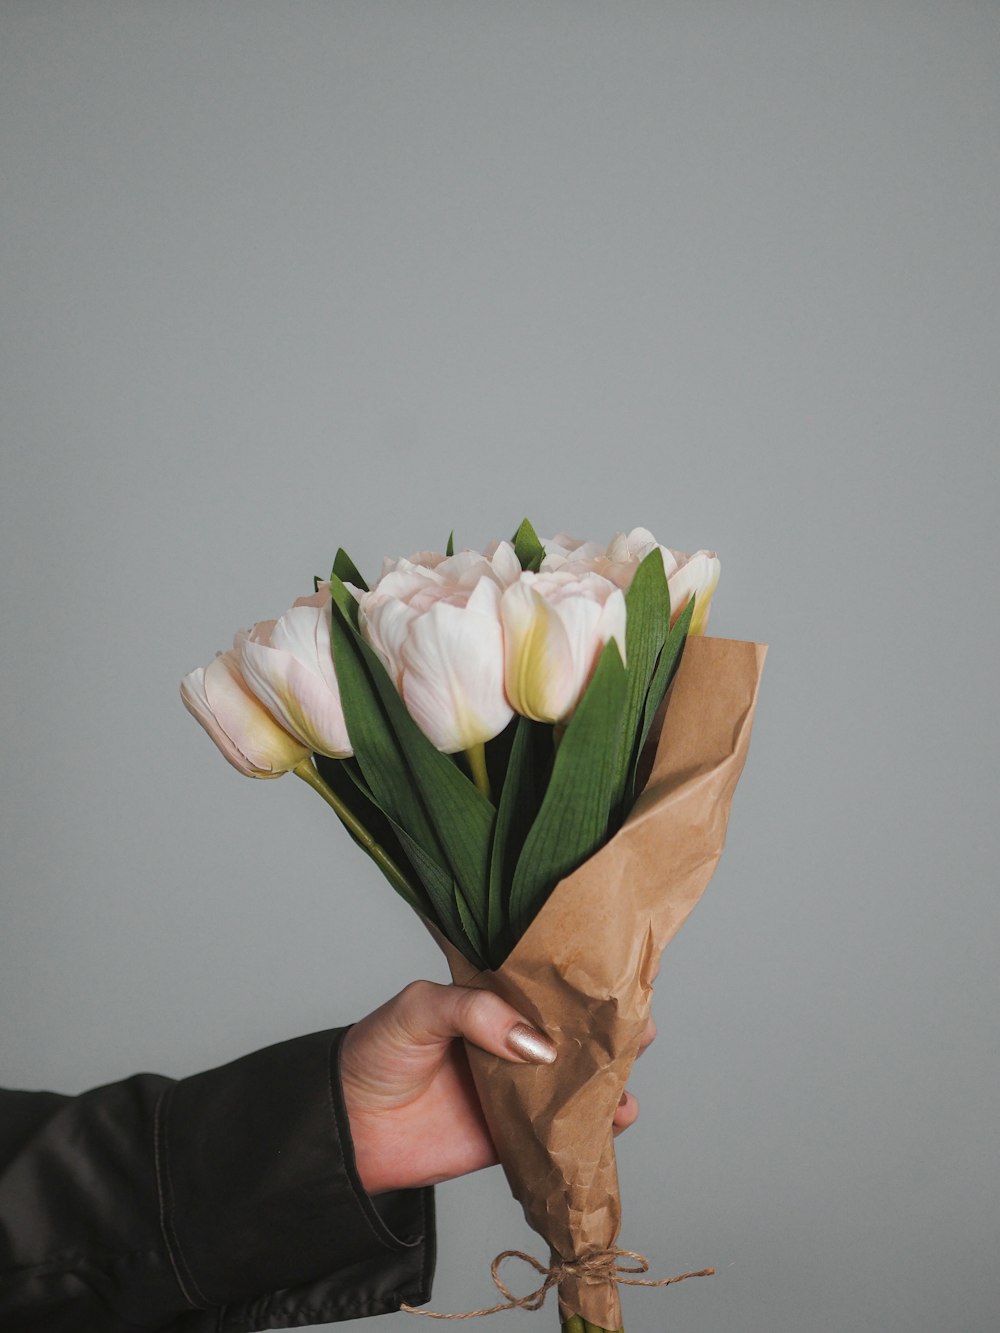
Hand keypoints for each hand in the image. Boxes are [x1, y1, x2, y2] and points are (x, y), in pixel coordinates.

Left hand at [339, 979, 653, 1195]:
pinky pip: (567, 1130)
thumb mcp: (418, 1008)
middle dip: (614, 1023)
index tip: (623, 969)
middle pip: (577, 1028)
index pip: (547, 980)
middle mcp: (514, 1039)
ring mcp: (520, 1088)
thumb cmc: (376, 1052)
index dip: (585, 975)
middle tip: (639, 1021)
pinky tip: (616, 1117)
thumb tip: (538, 1047)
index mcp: (494, 998)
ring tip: (630, 1067)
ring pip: (582, 1078)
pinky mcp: (519, 1134)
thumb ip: (475, 1012)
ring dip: (614, 1074)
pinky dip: (598, 1126)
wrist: (348, 1128)